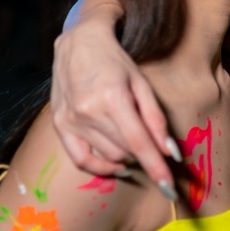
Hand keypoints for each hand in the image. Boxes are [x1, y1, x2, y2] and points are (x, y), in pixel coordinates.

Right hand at [50, 0, 178, 195]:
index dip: (156, 168)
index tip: (170, 187)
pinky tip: (116, 163)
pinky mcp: (59, 125)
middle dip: (146, 155)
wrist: (77, 43)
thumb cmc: (115, 61)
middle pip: (126, 151)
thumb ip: (156, 119)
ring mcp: (71, 120)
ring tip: (134, 140)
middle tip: (154, 147)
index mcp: (113, 98)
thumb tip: (170, 152)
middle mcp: (89, 112)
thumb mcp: (142, 84)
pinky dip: (101, 166)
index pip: (139, 144)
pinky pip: (81, 160)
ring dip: (127, 156)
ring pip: (109, 156)